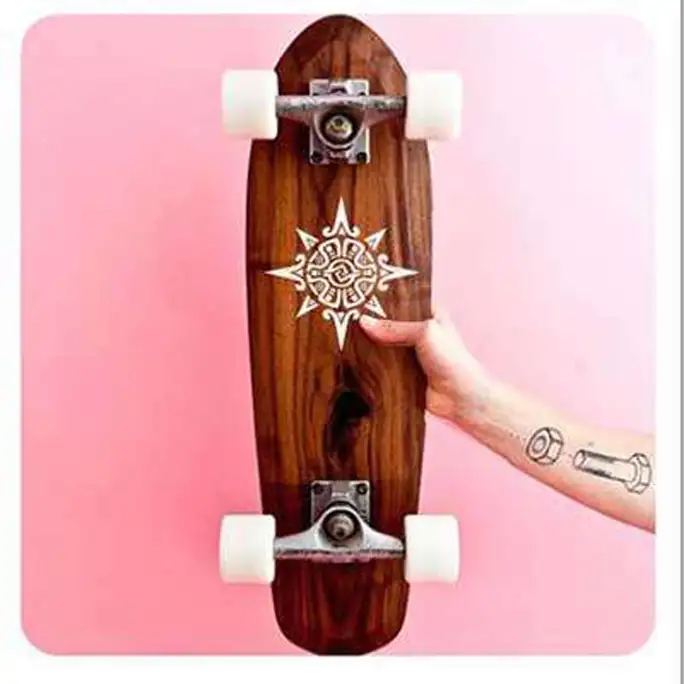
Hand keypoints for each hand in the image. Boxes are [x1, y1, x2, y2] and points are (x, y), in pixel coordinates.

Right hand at [359, 308, 489, 421]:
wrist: (459, 396)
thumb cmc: (451, 359)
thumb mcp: (424, 332)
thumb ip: (394, 327)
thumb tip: (363, 322)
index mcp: (429, 314)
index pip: (402, 301)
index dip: (383, 300)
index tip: (359, 297)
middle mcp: (419, 332)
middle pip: (390, 324)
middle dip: (373, 323)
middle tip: (347, 317)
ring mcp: (410, 353)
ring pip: (384, 345)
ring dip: (371, 345)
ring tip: (345, 336)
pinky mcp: (403, 372)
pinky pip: (383, 365)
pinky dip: (372, 364)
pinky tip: (355, 359)